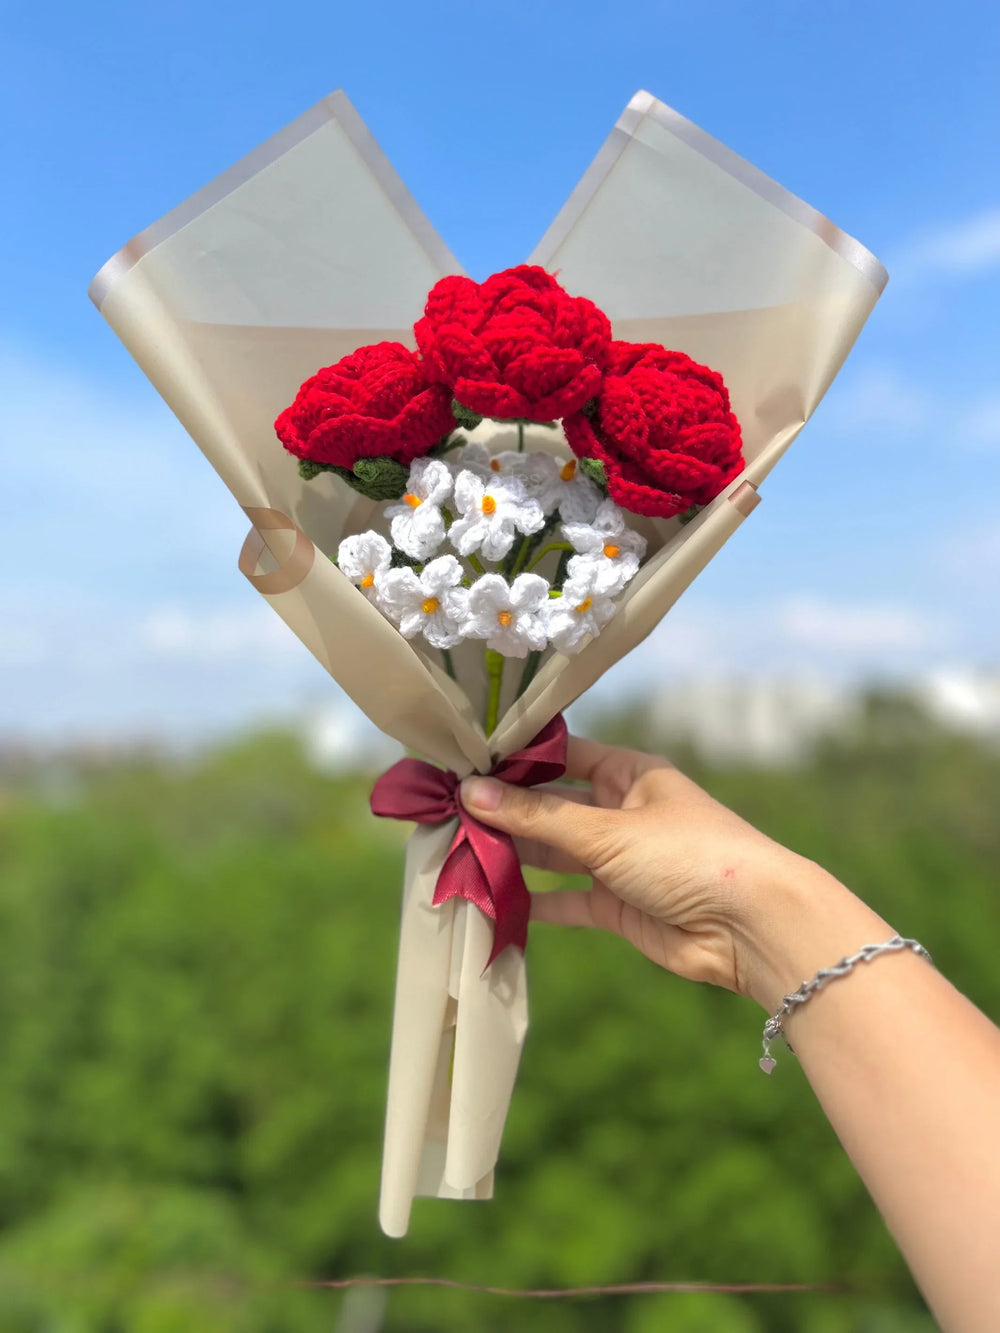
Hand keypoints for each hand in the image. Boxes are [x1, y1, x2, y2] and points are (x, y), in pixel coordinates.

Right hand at [460, 733, 820, 1005]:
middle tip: (443, 811)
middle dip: (504, 811)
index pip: (561, 756)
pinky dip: (533, 901)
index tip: (462, 762)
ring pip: (553, 854)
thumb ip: (537, 818)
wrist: (752, 927)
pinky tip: (490, 899)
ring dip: (512, 855)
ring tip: (454, 852)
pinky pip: (565, 900)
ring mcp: (619, 861)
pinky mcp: (617, 906)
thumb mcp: (607, 831)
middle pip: (551, 807)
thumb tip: (470, 792)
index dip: (515, 760)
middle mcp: (620, 812)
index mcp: (629, 774)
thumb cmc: (688, 855)